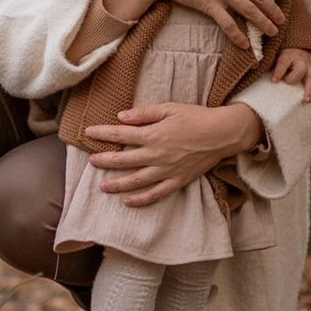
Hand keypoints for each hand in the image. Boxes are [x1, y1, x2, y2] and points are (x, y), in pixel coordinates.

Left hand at [82, 101, 261, 207]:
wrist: (222, 133)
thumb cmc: (196, 117)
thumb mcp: (169, 108)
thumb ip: (144, 113)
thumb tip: (120, 117)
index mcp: (153, 134)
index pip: (120, 135)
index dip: (102, 134)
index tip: (88, 133)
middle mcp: (157, 155)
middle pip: (124, 160)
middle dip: (105, 161)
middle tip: (91, 162)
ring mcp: (167, 170)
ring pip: (137, 181)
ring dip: (118, 184)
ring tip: (103, 187)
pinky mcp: (178, 180)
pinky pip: (157, 193)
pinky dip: (142, 199)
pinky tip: (128, 202)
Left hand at [270, 46, 310, 102]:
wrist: (300, 44)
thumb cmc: (284, 52)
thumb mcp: (275, 53)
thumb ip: (268, 62)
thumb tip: (256, 70)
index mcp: (288, 55)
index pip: (283, 63)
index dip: (279, 72)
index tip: (273, 81)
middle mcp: (300, 59)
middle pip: (300, 69)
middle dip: (295, 79)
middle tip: (289, 88)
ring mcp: (310, 65)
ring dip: (310, 89)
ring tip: (307, 100)